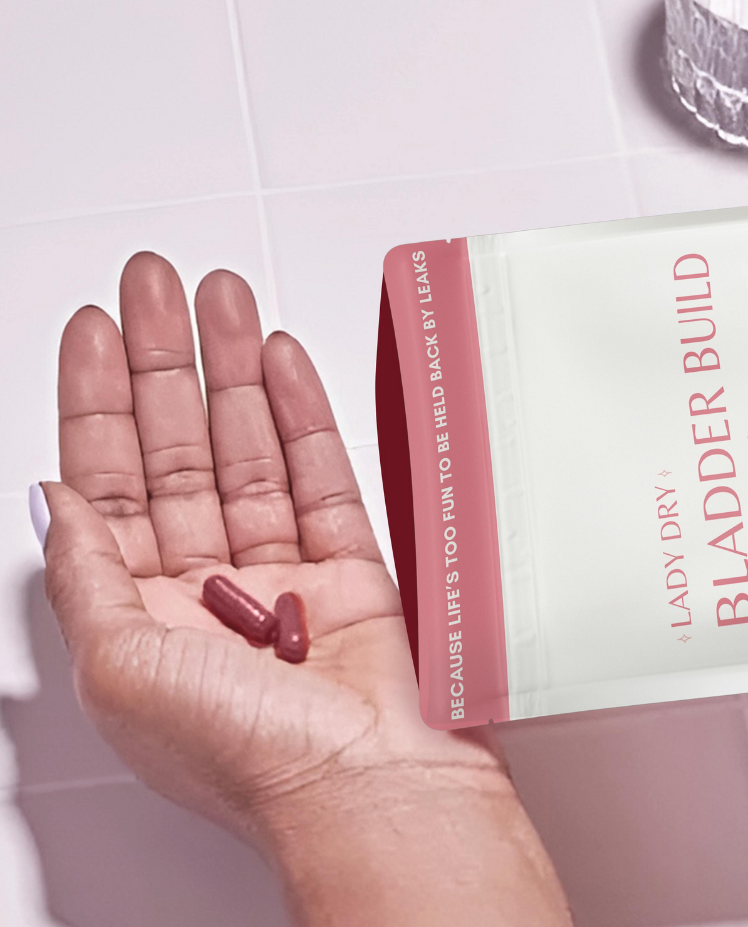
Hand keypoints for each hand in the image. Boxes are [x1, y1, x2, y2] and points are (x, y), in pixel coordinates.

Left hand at [43, 253, 568, 925]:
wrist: (368, 789)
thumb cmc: (247, 756)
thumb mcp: (120, 666)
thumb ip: (87, 573)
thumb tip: (52, 500)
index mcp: (141, 618)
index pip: (109, 481)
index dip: (97, 400)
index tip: (95, 327)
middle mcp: (209, 589)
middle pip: (179, 447)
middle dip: (164, 361)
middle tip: (157, 285)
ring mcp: (284, 573)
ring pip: (251, 447)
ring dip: (232, 367)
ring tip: (220, 297)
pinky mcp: (354, 565)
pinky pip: (322, 470)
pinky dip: (301, 411)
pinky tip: (281, 361)